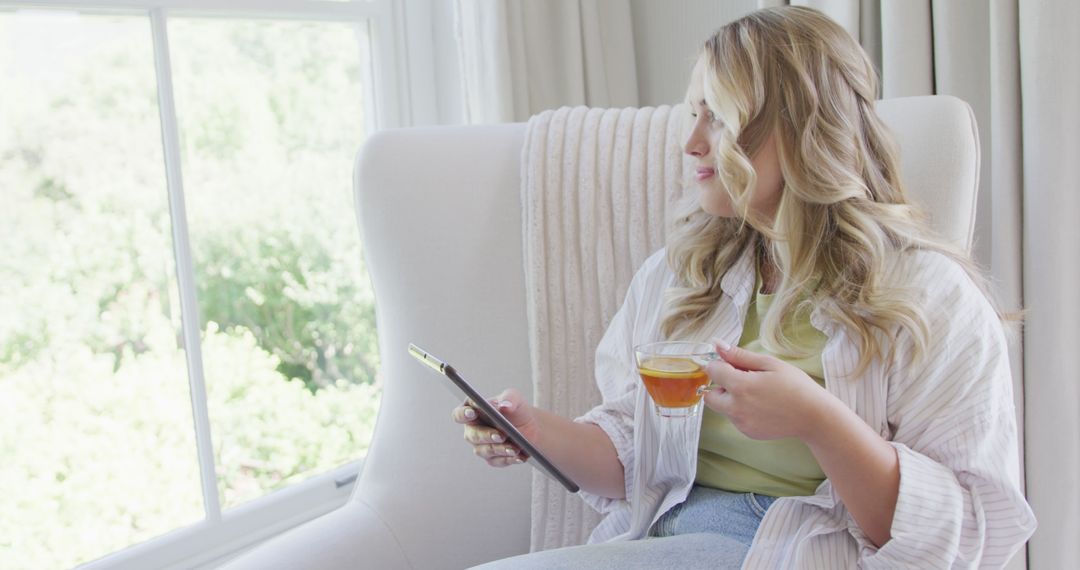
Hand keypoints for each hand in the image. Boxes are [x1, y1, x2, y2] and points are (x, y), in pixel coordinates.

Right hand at [451, 388, 537, 466]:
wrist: (532, 428)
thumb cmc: (517, 410)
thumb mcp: (515, 399)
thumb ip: (509, 398)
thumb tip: (504, 405)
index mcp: (474, 411)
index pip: (460, 414)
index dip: (463, 414)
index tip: (473, 413)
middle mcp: (474, 430)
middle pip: (471, 436)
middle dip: (486, 436)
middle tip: (501, 435)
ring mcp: (482, 446)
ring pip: (485, 450)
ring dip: (500, 449)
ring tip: (514, 448)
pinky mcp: (493, 458)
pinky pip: (498, 461)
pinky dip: (509, 458)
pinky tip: (518, 456)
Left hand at [701, 340, 831, 440]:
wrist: (814, 416)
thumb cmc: (795, 386)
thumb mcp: (769, 364)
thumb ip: (740, 356)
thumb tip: (717, 344)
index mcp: (740, 386)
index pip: (712, 371)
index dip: (721, 365)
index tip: (735, 365)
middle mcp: (736, 408)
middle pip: (709, 395)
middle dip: (720, 387)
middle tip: (743, 381)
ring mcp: (741, 423)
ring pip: (722, 408)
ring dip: (731, 399)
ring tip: (758, 394)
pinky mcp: (747, 432)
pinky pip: (735, 418)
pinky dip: (742, 411)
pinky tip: (763, 407)